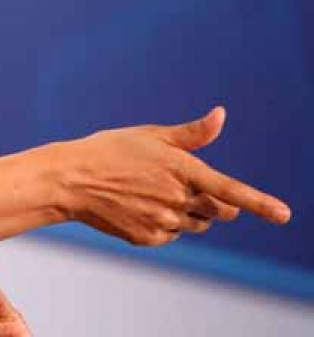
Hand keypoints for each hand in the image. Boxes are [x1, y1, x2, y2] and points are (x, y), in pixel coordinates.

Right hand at [60, 106, 290, 245]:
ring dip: (188, 212)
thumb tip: (221, 115)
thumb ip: (192, 133)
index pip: (230, 190)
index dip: (260, 203)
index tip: (284, 215)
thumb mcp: (150, 135)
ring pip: (196, 224)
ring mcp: (162, 221)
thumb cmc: (109, 150)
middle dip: (214, 203)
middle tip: (186, 186)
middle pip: (218, 211)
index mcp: (182, 170)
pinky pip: (171, 235)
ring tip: (153, 192)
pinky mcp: (147, 238)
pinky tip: (139, 207)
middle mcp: (176, 199)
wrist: (70, 180)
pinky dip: (164, 224)